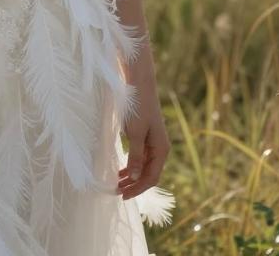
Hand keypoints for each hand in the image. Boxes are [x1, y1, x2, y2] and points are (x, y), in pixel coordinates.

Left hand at [117, 70, 170, 200]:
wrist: (139, 83)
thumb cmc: (138, 107)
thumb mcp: (135, 133)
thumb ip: (135, 156)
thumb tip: (135, 178)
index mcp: (161, 149)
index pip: (151, 177)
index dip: (137, 188)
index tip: (122, 195)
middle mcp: (160, 148)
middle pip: (148, 173)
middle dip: (134, 184)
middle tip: (116, 191)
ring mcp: (153, 142)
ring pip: (144, 166)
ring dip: (131, 176)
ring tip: (117, 183)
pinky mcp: (145, 135)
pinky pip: (140, 156)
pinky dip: (131, 164)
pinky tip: (121, 168)